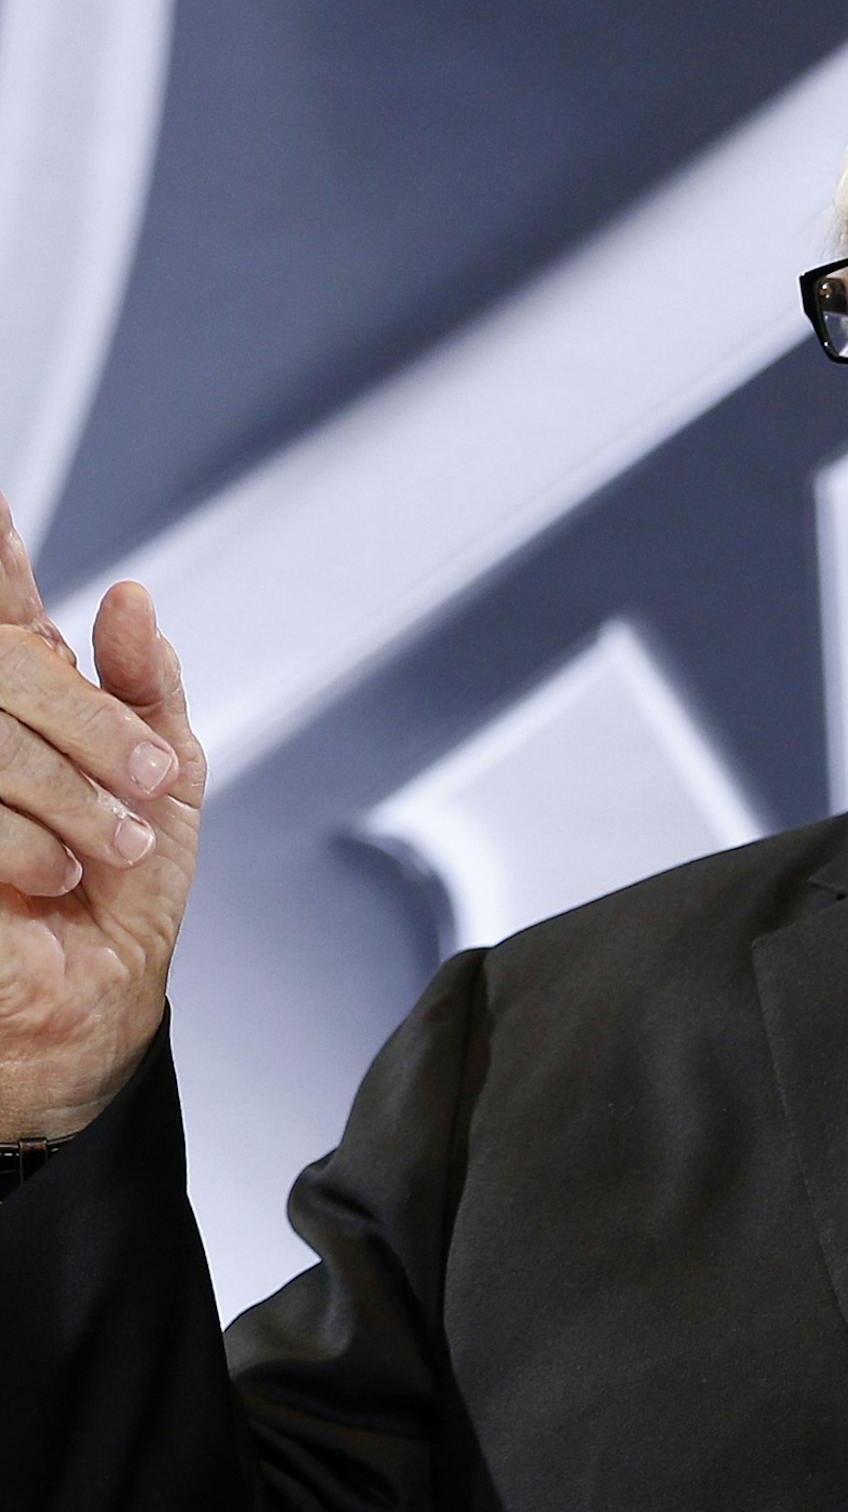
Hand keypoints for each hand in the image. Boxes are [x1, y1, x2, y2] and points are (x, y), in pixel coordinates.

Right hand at [0, 490, 204, 1139]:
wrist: (91, 1000)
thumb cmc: (124, 893)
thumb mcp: (166, 777)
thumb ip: (147, 685)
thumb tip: (129, 599)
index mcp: (23, 698)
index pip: (1, 609)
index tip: (0, 511)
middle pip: (13, 670)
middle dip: (94, 732)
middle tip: (149, 786)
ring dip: (70, 799)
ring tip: (108, 852)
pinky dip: (25, 844)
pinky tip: (53, 879)